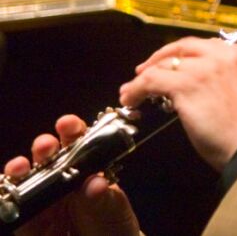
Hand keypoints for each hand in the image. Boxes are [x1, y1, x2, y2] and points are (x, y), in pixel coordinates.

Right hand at [4, 115, 139, 235]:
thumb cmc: (113, 225)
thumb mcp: (113, 211)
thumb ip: (103, 200)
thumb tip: (95, 183)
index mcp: (85, 170)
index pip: (77, 145)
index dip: (71, 131)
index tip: (67, 124)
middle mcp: (61, 183)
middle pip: (47, 159)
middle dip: (43, 148)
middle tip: (46, 145)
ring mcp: (43, 204)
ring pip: (25, 183)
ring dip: (20, 172)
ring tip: (20, 168)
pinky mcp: (29, 227)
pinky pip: (13, 214)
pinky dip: (6, 202)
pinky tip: (5, 193)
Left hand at [119, 37, 236, 170]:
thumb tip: (222, 88)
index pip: (216, 47)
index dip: (195, 56)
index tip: (184, 64)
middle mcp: (232, 56)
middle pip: (190, 45)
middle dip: (167, 54)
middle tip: (152, 67)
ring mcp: (209, 67)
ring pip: (168, 62)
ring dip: (148, 74)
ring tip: (136, 86)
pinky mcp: (188, 83)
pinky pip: (153, 79)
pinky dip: (137, 88)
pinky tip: (131, 97)